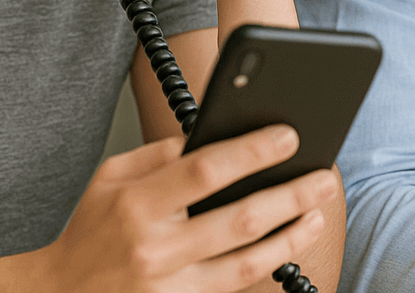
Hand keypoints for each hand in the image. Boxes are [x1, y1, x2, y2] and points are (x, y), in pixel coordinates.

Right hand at [37, 124, 336, 292]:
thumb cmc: (90, 231)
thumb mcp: (110, 178)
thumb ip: (158, 154)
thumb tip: (208, 137)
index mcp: (137, 204)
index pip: (205, 170)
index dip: (251, 151)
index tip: (287, 136)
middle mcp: (156, 248)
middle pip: (239, 219)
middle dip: (290, 195)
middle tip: (324, 176)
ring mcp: (169, 287)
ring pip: (247, 263)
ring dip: (291, 237)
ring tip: (318, 212)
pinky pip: (234, 288)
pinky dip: (266, 266)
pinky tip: (288, 246)